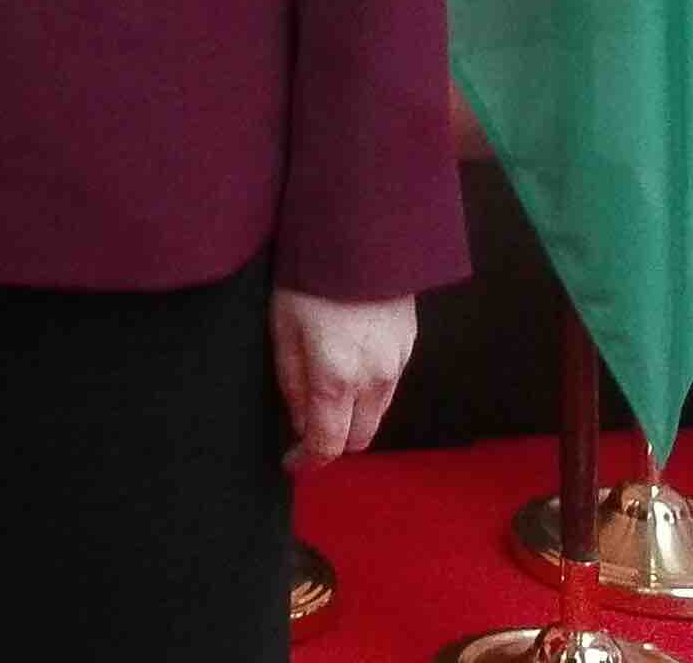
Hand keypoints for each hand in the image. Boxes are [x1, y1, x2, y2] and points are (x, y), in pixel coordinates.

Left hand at [269, 287, 413, 466]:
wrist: (361, 230)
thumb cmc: (310, 275)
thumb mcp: (282, 326)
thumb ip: (291, 381)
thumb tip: (300, 420)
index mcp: (337, 379)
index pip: (329, 445)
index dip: (308, 461)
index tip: (291, 462)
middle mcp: (374, 380)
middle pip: (359, 438)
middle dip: (334, 442)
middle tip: (306, 427)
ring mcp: (397, 363)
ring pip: (377, 415)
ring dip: (353, 418)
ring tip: (325, 394)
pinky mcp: (409, 344)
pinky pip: (388, 387)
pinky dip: (369, 392)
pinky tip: (349, 366)